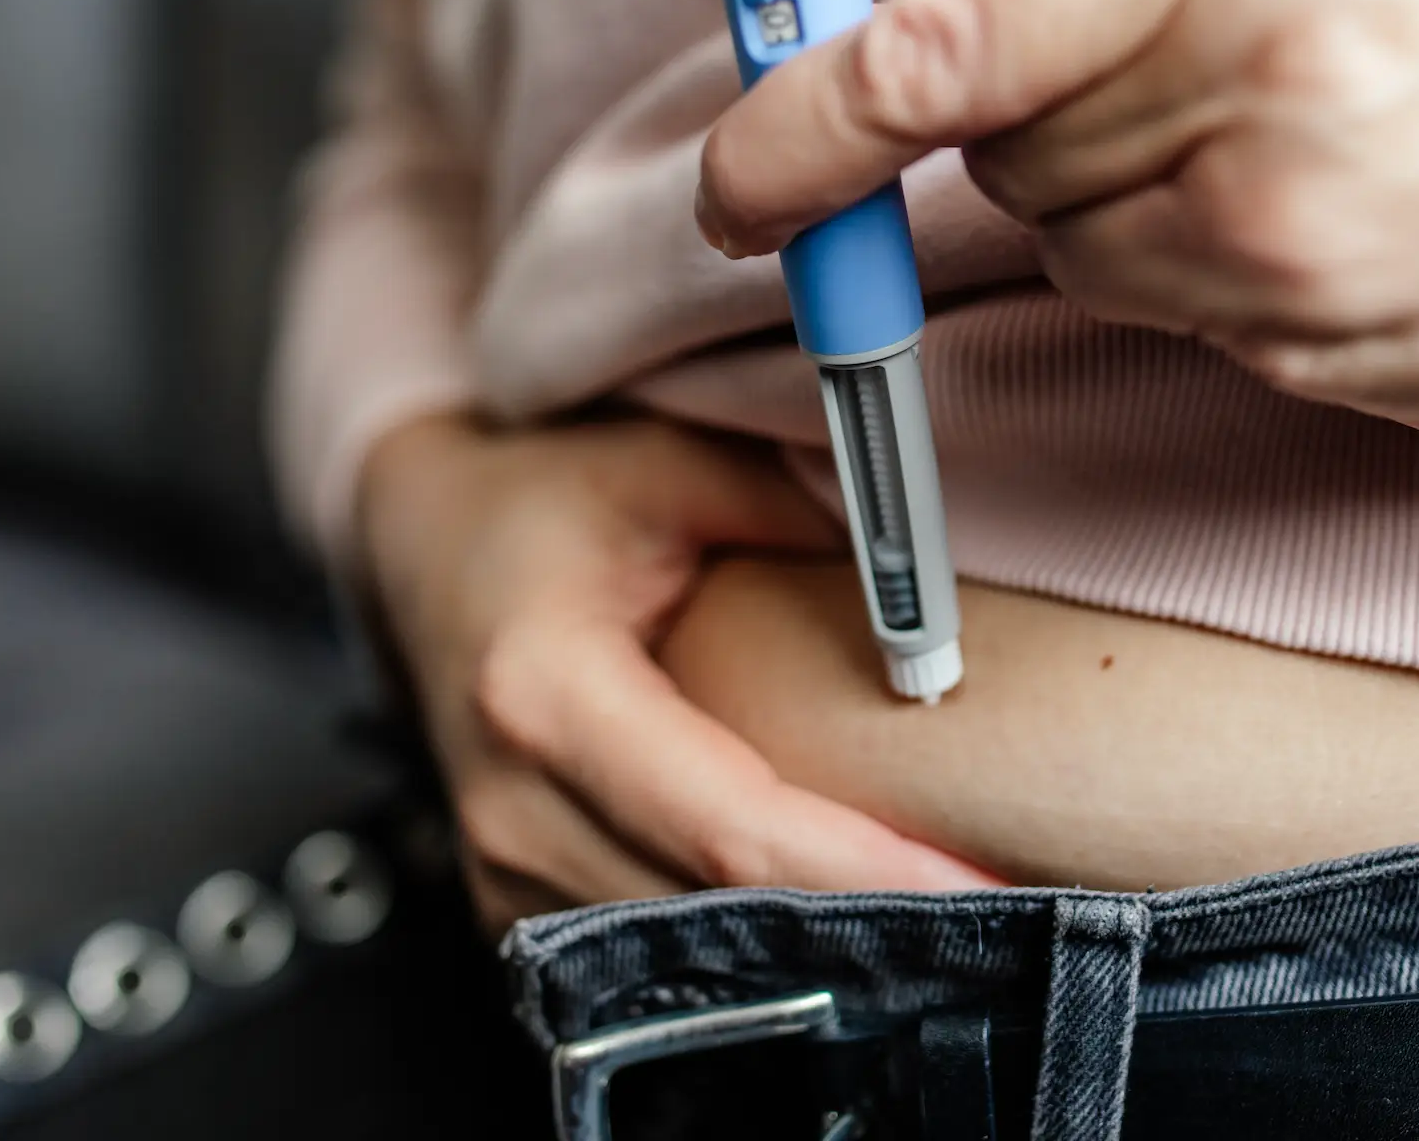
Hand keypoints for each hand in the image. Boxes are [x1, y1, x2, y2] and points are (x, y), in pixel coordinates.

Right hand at [357, 413, 997, 929]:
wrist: (417, 545)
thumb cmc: (539, 500)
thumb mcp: (665, 465)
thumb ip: (794, 508)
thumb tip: (928, 577)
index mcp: (544, 696)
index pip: (730, 830)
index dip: (861, 870)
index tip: (976, 881)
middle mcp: (513, 810)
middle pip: (718, 914)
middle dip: (863, 921)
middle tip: (1001, 909)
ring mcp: (504, 873)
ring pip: (691, 953)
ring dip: (815, 944)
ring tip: (944, 915)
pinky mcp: (516, 905)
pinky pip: (652, 949)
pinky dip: (753, 939)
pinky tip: (839, 913)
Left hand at [623, 0, 1418, 449]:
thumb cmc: (1408, 39)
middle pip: (935, 48)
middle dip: (800, 138)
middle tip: (736, 190)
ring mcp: (1264, 94)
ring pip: (1010, 173)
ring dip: (1049, 187)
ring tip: (1208, 157)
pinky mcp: (1260, 244)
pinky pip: (1083, 266)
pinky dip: (1118, 263)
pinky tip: (1237, 230)